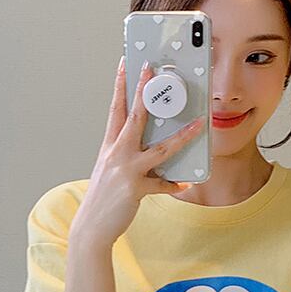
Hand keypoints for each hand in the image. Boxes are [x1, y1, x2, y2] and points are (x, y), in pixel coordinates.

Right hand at [70, 59, 204, 249]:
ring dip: (182, 136)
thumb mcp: (110, 169)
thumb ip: (127, 154)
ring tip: (199, 125)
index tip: (126, 65)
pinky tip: (183, 184)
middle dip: (144, 92)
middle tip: (152, 71)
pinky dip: (173, 184)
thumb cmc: (103, 198)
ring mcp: (125, 170)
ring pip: (159, 148)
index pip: (115, 109)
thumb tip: (151, 146)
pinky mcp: (135, 188)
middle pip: (134, 117)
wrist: (91, 226)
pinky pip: (161, 185)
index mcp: (109, 146)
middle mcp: (116, 154)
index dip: (121, 86)